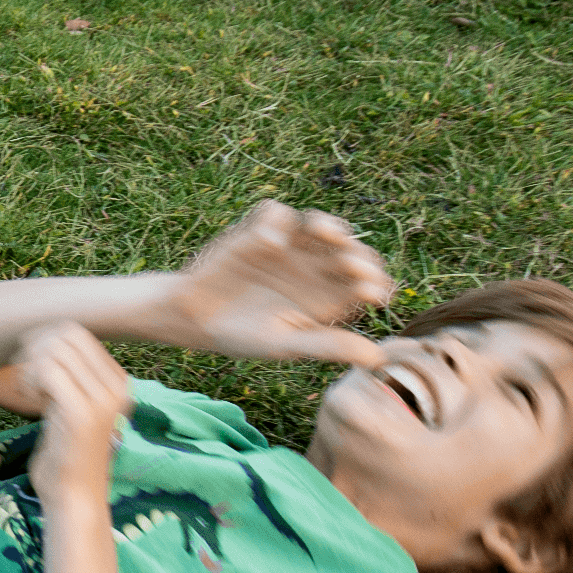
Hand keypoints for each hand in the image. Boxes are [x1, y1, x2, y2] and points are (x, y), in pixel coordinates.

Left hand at [21, 323, 132, 507]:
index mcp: (119, 383)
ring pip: (54, 350)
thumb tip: (48, 335)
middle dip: (36, 349)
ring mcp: (102, 400)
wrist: (74, 499)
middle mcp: (118, 388)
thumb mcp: (70, 407)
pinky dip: (30, 380)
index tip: (33, 368)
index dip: (46, 342)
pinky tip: (30, 399)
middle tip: (27, 378)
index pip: (78, 334)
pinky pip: (47, 371)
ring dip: (31, 367)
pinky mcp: (81, 414)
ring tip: (28, 391)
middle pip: (66, 335)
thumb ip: (69, 376)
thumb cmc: (66, 455)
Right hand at [168, 201, 391, 367]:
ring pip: (321, 225)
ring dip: (328, 225)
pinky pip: (276, 213)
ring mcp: (290, 247)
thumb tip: (377, 359)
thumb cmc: (244, 336)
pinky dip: (276, 221)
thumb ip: (328, 346)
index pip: (367, 283)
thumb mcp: (286, 345)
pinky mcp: (260, 231)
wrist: (195, 318)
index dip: (374, 283)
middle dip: (357, 252)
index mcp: (330, 297)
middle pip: (351, 249)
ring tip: (323, 232)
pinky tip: (269, 241)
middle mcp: (316, 269)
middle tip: (350, 264)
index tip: (368, 292)